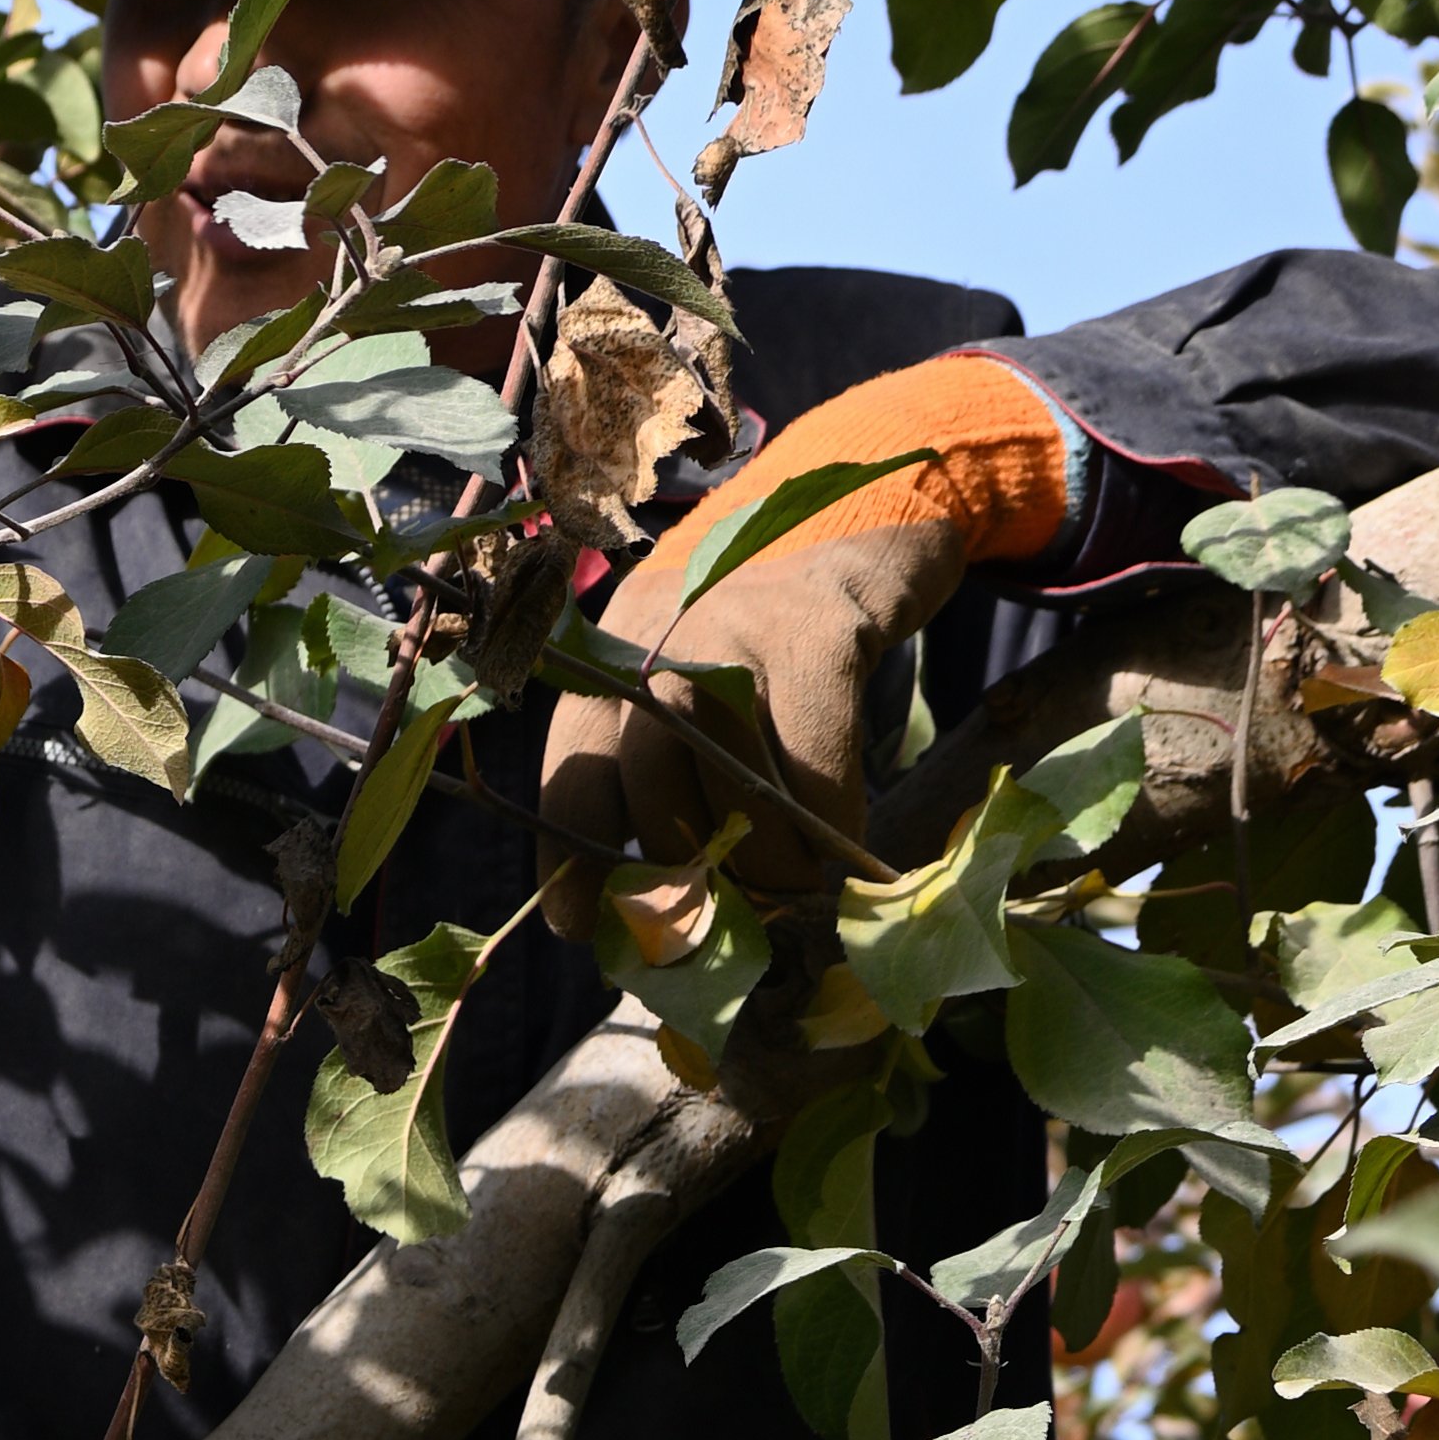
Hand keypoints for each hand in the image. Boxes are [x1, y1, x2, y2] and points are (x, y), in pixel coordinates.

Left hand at [537, 353, 1071, 935]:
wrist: (868, 509)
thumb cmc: (777, 640)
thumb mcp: (699, 690)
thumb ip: (668, 773)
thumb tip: (659, 906)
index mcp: (612, 660)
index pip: (570, 773)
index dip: (571, 862)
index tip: (586, 930)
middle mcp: (658, 637)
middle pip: (653, 789)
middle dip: (694, 871)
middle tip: (741, 907)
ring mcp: (737, 627)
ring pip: (733, 782)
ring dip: (770, 860)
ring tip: (799, 884)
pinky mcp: (818, 628)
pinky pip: (815, 759)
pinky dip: (831, 821)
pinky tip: (845, 845)